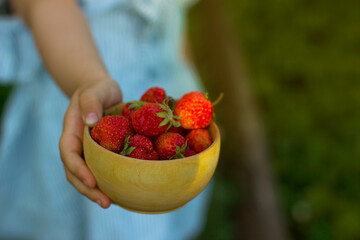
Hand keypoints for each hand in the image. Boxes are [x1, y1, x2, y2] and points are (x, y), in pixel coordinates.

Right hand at [59, 78, 121, 207]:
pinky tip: (120, 191)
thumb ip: (91, 102)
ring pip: (87, 174)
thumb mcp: (95, 89)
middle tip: (106, 203)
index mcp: (72, 131)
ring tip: (112, 203)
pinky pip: (101, 170)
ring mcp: (88, 150)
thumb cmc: (98, 89)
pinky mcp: (100, 153)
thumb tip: (90, 122)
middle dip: (88, 189)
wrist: (102, 91)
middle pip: (75, 171)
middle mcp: (78, 144)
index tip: (93, 182)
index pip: (69, 154)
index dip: (78, 170)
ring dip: (96, 191)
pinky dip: (107, 182)